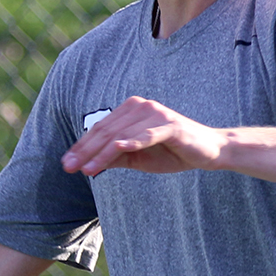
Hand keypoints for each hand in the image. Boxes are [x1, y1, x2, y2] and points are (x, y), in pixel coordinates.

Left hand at [61, 96, 231, 175]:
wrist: (208, 151)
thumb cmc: (172, 152)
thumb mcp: (138, 157)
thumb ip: (116, 157)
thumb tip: (89, 164)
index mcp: (131, 110)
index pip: (101, 129)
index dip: (82, 147)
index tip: (66, 164)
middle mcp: (141, 107)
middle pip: (107, 130)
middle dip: (86, 151)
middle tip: (70, 167)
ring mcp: (156, 114)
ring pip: (122, 135)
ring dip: (103, 153)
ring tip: (88, 169)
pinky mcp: (170, 124)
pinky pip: (147, 134)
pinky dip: (132, 142)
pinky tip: (117, 151)